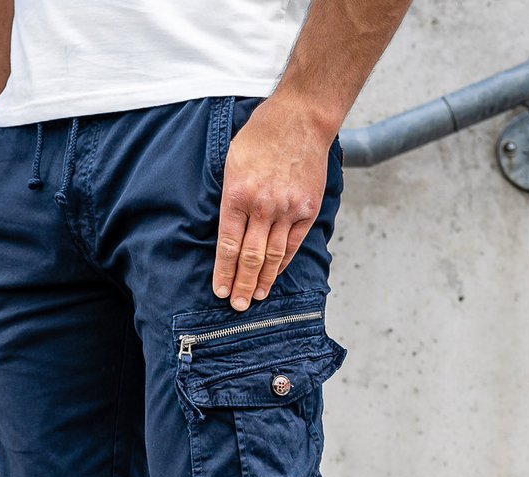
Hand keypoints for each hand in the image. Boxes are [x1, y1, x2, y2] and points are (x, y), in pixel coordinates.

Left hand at [212, 95, 333, 310]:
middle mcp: (263, 206)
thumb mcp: (232, 162)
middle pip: (250, 257)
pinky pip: (293, 245)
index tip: (221, 291)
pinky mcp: (307, 210)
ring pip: (273, 256)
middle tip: (237, 306)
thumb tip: (226, 230)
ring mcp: (288, 210)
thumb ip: (229, 197)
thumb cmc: (262, 136)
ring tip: (256, 297)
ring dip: (263, 281)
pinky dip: (283, 264)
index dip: (224, 272)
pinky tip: (275, 276)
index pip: (228, 245)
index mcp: (238, 195)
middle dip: (242, 285)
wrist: (301, 118)